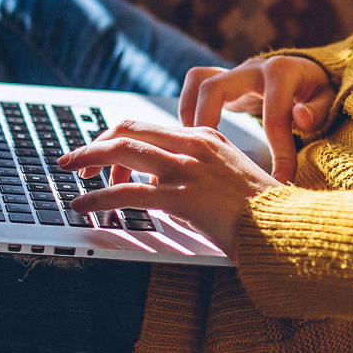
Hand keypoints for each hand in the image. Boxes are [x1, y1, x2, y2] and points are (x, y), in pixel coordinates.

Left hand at [60, 121, 277, 257]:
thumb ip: (197, 175)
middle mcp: (194, 146)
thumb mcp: (229, 178)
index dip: (118, 141)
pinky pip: (127, 191)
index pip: (149, 128)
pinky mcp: (182, 196)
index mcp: (206, 138)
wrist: (285, 225)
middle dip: (94, 143)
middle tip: (74, 160)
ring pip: (122, 151)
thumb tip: (161, 190)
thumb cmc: (261, 211)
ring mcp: (188, 169)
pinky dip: (97, 197)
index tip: (104, 160)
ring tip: (67, 172)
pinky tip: (83, 205)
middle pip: (129, 130)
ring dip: (87, 159)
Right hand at [179, 55, 333, 181]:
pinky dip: (188, 105)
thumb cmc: (316, 90)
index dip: (279, 152)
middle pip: (214, 88)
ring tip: (194, 146)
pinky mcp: (224, 78)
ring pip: (198, 81)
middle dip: (207, 122)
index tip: (281, 180)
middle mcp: (253, 67)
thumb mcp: (327, 98)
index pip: (275, 116)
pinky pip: (195, 82)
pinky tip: (195, 134)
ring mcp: (236, 70)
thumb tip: (299, 117)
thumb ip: (318, 109)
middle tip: (210, 158)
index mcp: (282, 73)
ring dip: (190, 113)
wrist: (307, 70)